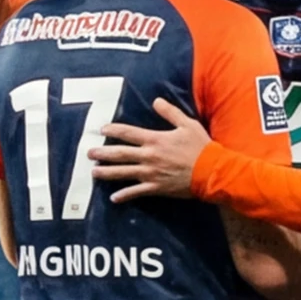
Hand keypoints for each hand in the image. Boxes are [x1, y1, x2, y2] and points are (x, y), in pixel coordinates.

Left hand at [94, 97, 223, 203]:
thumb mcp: (187, 124)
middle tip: (89, 154)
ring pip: (123, 173)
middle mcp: (149, 156)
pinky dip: (124, 195)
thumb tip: (156, 101)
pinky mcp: (156, 188)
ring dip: (107, 173)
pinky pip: (136, 192)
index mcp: (155, 140)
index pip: (128, 133)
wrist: (211, 172)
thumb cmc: (201, 147)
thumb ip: (170, 112)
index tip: (102, 130)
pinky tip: (114, 198)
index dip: (113, 130)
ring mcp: (151, 174)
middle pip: (120, 154)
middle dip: (102, 153)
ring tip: (93, 173)